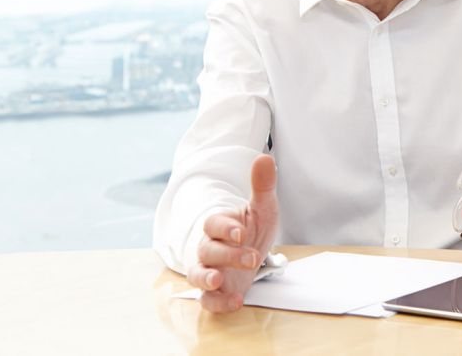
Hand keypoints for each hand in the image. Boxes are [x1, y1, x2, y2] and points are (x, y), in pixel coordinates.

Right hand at [185, 154, 278, 312]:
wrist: (250, 256)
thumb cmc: (251, 231)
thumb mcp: (261, 210)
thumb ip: (262, 187)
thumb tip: (264, 158)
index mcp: (219, 226)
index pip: (212, 224)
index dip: (224, 228)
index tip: (241, 232)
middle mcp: (209, 248)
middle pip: (206, 250)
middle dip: (227, 255)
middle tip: (252, 258)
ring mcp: (208, 270)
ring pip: (196, 274)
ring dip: (206, 278)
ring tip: (219, 281)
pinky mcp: (214, 292)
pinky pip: (207, 300)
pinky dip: (218, 302)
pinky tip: (236, 301)